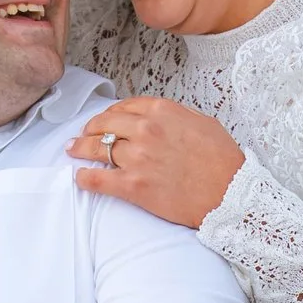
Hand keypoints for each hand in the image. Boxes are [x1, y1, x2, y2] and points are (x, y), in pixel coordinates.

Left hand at [69, 97, 243, 229]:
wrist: (230, 194)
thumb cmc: (222, 161)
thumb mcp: (204, 123)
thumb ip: (177, 115)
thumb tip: (160, 115)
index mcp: (162, 112)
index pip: (124, 107)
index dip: (110, 114)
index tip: (105, 120)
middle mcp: (146, 131)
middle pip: (104, 125)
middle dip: (90, 129)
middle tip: (82, 135)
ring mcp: (137, 158)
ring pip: (96, 148)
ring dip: (80, 149)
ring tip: (72, 151)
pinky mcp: (133, 186)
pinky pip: (98, 179)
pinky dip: (84, 177)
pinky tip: (80, 177)